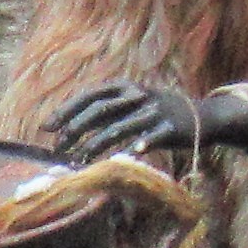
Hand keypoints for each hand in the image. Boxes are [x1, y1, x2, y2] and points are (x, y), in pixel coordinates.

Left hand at [43, 80, 247, 164]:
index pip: (89, 96)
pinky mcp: (170, 128)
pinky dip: (137, 146)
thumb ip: (102, 114)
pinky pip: (150, 138)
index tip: (47, 128)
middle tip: (59, 148)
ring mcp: (154, 111)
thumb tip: (65, 128)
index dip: (67, 110)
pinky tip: (124, 156)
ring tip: (81, 159)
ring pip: (120, 127)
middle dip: (76, 129)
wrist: (201, 116)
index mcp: (124, 88)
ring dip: (97, 144)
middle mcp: (137, 96)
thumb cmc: (155, 114)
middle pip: (100, 111)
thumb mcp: (130, 106)